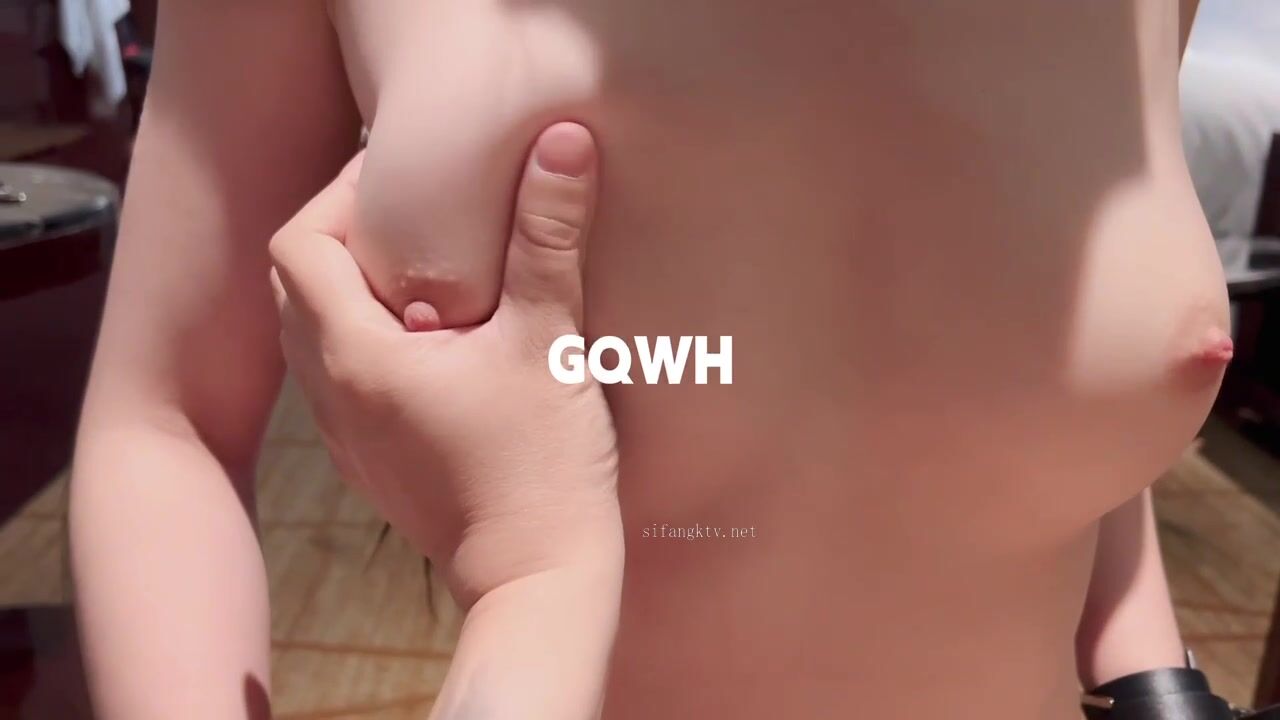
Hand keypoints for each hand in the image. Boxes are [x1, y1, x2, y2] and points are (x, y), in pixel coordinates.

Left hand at [268, 123, 620, 606]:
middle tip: (414, 215)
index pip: (298, 244)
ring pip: (313, 334)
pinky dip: (367, 338)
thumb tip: (562, 143)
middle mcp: (332, 396)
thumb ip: (548, 237)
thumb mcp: (550, 341)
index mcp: (356, 357)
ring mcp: (346, 436)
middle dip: (344, 237)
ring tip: (427, 271)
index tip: (403, 178)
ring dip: (353, 290)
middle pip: (294, 285)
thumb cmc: (543, 468)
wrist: (539, 581)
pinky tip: (435, 340)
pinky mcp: (372, 461)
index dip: (338, 197)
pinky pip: (340, 378)